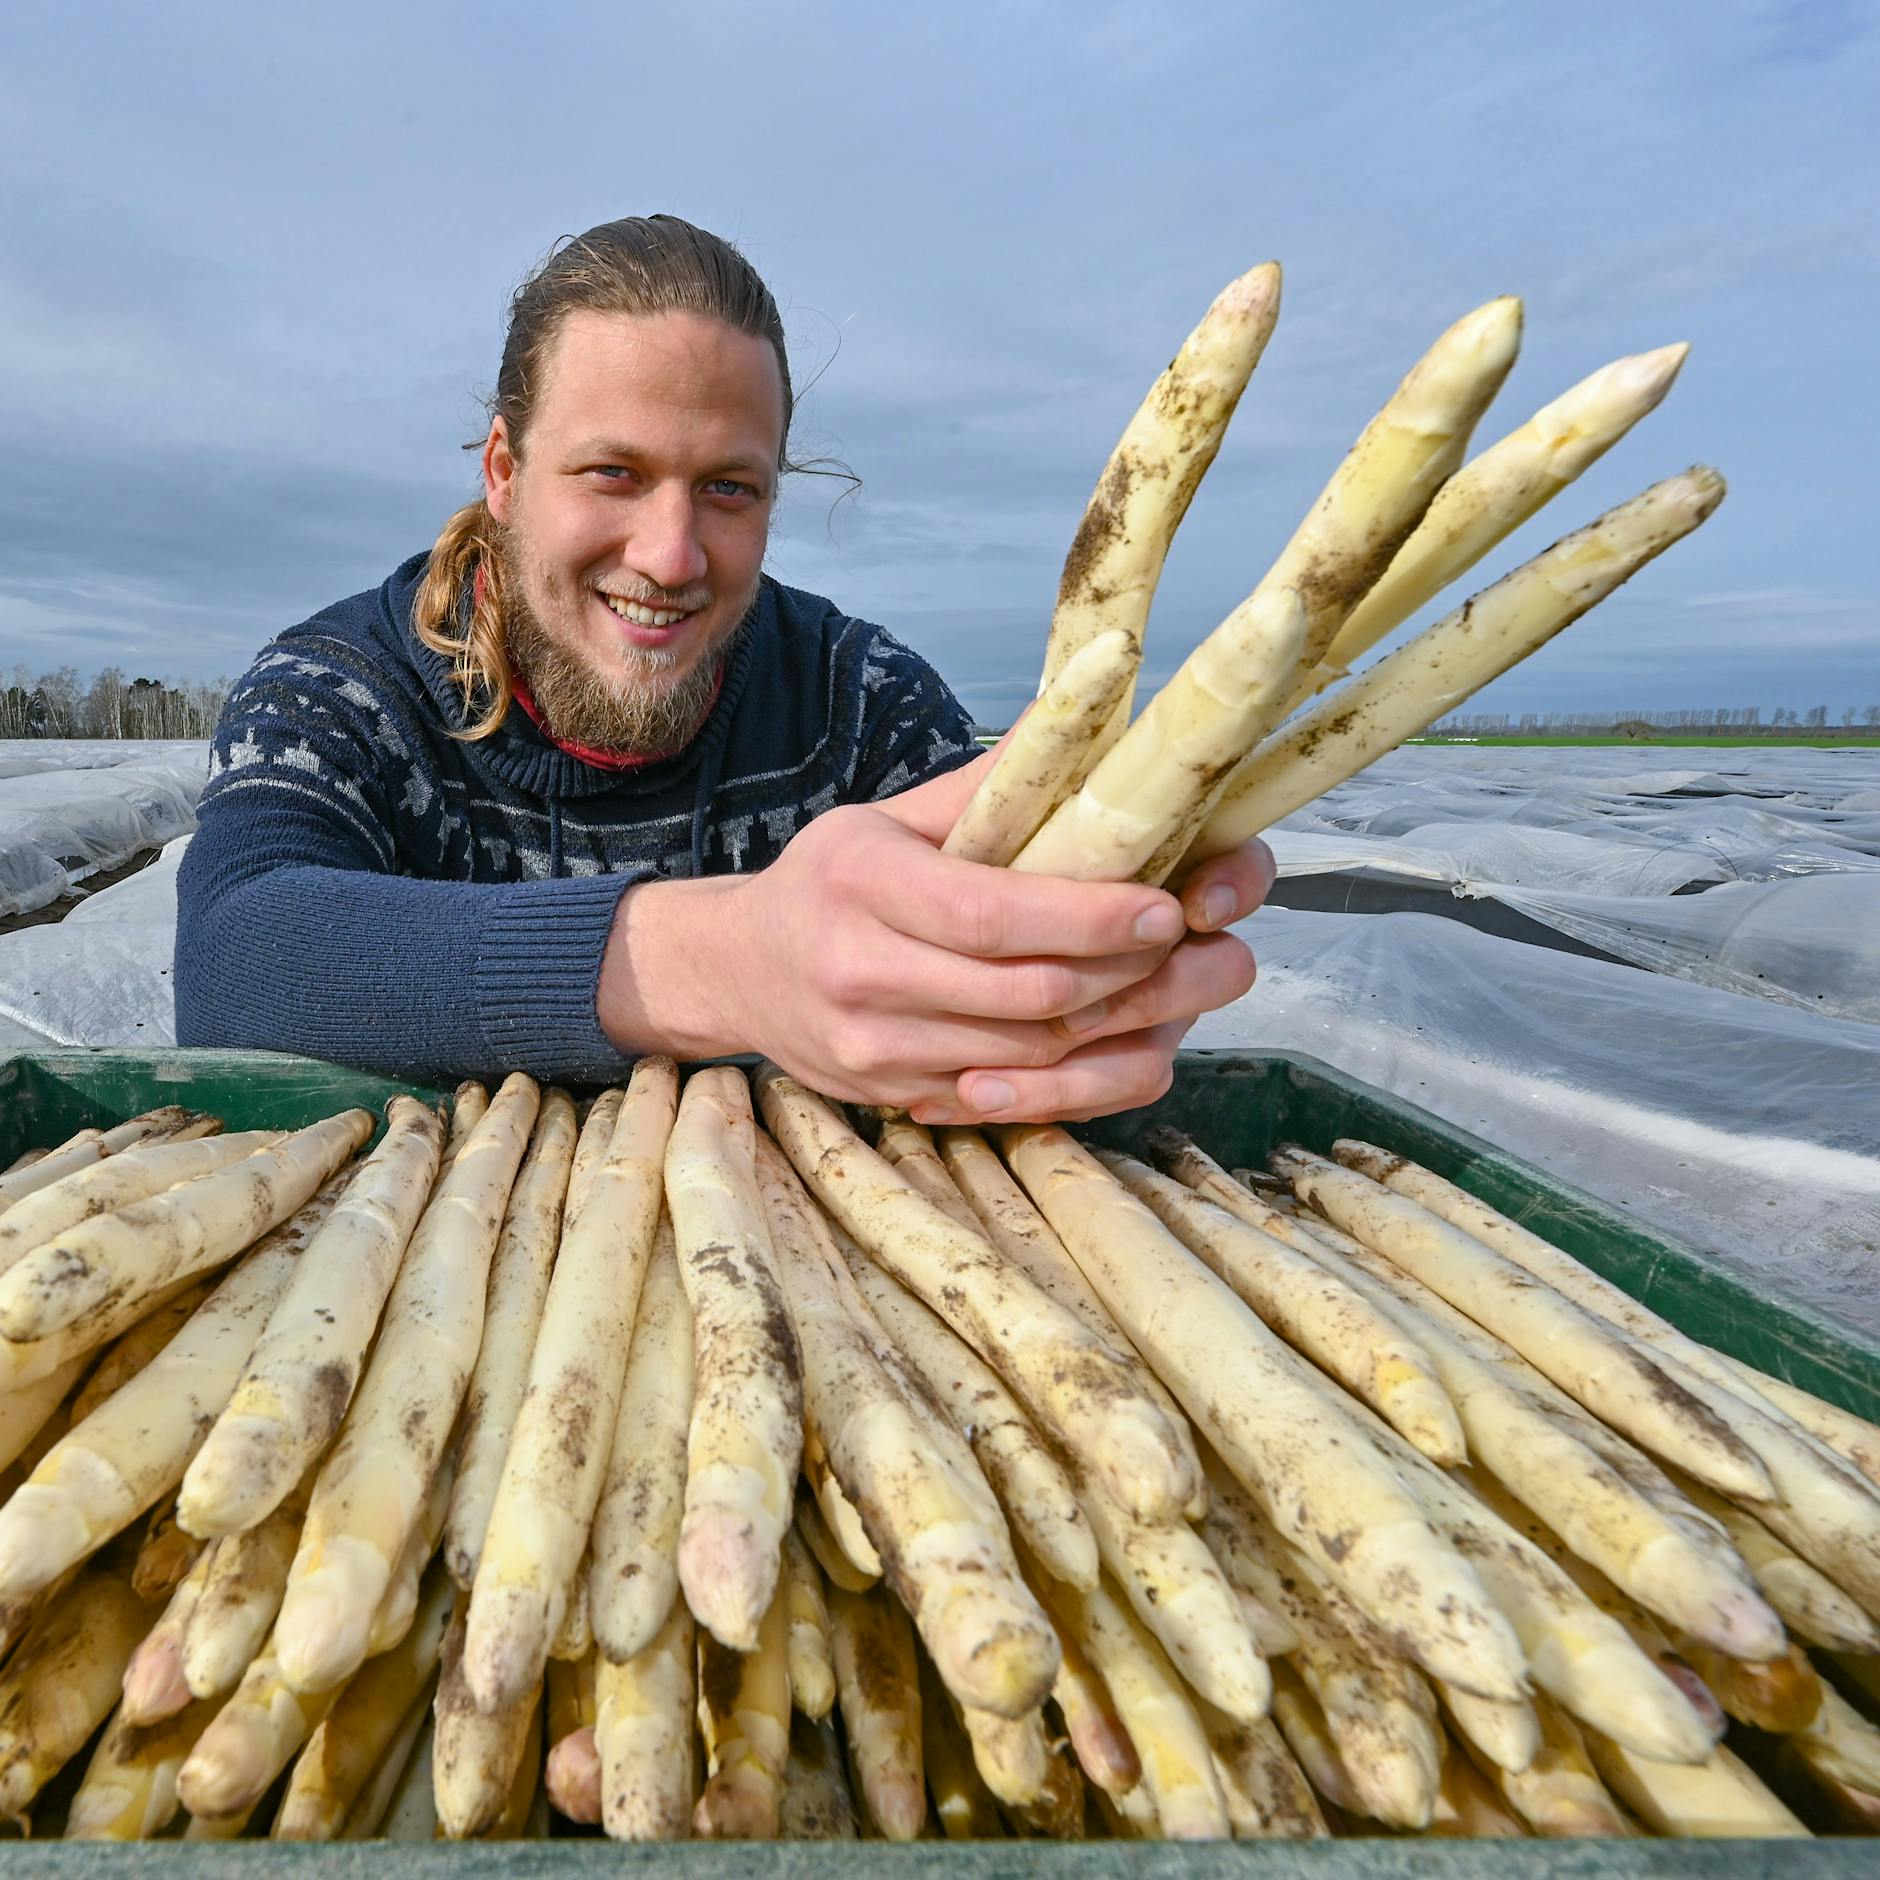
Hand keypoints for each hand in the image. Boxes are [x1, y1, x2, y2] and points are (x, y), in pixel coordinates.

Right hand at [597, 749, 1274, 1120]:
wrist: (735, 972)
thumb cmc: (827, 884)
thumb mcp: (886, 820)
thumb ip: (986, 788)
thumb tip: (1081, 714)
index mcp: (862, 885)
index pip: (990, 914)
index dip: (1087, 917)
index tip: (1163, 907)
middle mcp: (860, 972)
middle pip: (1025, 994)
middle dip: (1127, 976)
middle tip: (1194, 949)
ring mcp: (872, 1049)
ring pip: (1027, 1056)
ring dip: (1115, 1027)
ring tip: (1173, 991)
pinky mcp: (889, 1097)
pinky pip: (1006, 1097)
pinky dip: (1073, 1074)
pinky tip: (1114, 1037)